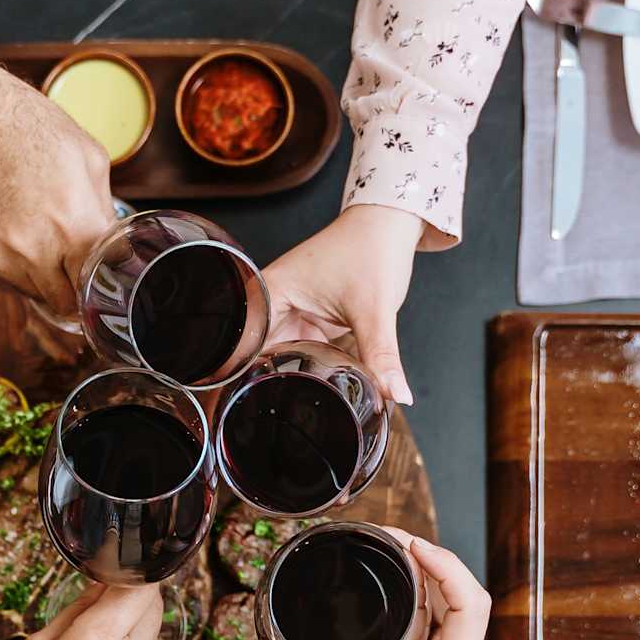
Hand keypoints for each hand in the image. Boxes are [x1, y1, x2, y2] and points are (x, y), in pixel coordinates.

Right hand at [0, 12, 114, 310]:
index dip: (104, 285)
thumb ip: (104, 208)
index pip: (99, 285)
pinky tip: (10, 223)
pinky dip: (13, 260)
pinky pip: (4, 274)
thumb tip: (112, 244)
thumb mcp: (87, 154)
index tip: (105, 282)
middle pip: (65, 301)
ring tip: (39, 233)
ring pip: (34, 292)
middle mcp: (36, 248)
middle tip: (76, 269)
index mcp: (74, 223)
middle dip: (74, 289)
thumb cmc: (24, 123)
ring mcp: (0, 254)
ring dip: (44, 275)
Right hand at [261, 204, 424, 404]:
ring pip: (283, 355)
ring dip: (292, 375)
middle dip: (270, 382)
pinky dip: (312, 365)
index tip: (249, 402)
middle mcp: (274, 302)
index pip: (242, 343)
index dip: (243, 375)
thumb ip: (381, 356)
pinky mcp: (310, 319)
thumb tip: (397, 394)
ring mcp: (292, 312)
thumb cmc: (371, 248)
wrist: (390, 224)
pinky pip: (304, 350)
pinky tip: (316, 386)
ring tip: (297, 404)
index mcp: (270, 291)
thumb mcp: (373, 310)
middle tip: (278, 415)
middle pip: (259, 353)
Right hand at [267, 534, 506, 639]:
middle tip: (377, 536)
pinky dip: (424, 591)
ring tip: (382, 550)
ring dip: (424, 569)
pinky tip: (395, 588)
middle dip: (422, 553)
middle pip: (457, 585)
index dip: (443, 564)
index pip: (467, 598)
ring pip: (452, 597)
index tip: (408, 544)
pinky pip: (447, 613)